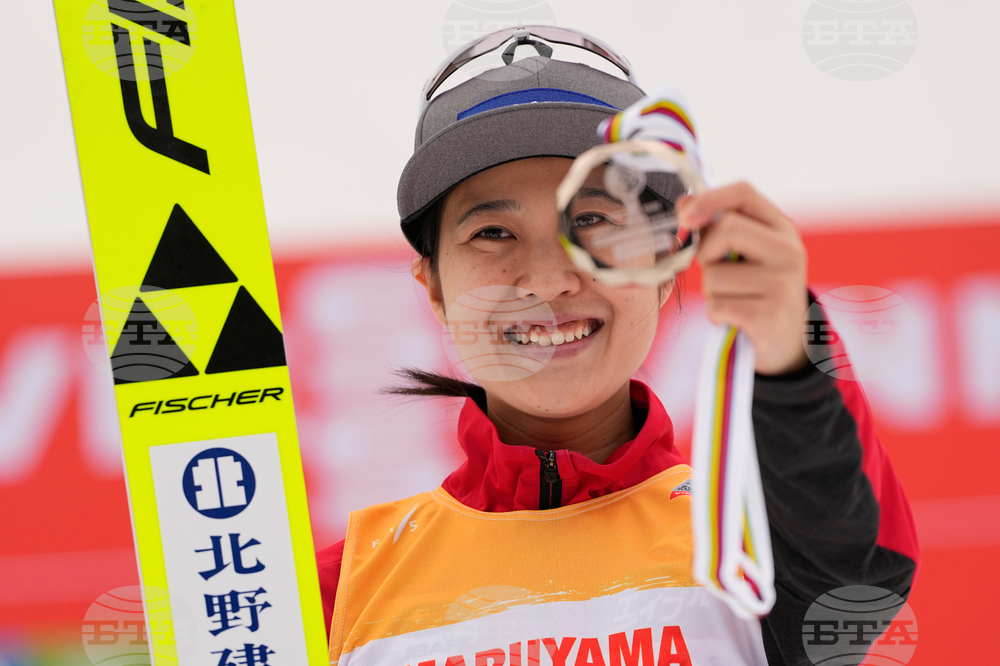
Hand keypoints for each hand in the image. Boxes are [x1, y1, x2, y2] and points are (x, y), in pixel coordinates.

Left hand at [677, 182, 809, 375]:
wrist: (788, 340)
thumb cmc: (755, 290)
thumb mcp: (745, 253)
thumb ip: (716, 226)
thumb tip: (684, 203)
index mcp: (782, 229)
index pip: (744, 192)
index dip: (708, 198)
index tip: (686, 216)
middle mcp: (789, 251)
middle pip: (726, 229)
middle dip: (706, 253)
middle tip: (717, 271)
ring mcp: (783, 284)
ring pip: (714, 276)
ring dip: (711, 292)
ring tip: (733, 299)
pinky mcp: (770, 316)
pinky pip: (717, 306)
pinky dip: (716, 315)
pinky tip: (735, 318)